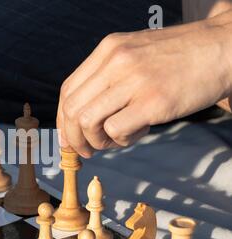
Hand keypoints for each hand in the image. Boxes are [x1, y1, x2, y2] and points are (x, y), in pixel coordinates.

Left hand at [57, 10, 231, 157]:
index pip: (67, 91)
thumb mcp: (134, 53)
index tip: (69, 137)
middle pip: (72, 109)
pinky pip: (116, 131)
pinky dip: (121, 140)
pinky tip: (138, 132)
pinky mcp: (154, 101)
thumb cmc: (179, 57)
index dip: (63, 120)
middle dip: (74, 138)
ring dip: (97, 141)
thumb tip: (81, 116)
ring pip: (88, 122)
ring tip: (117, 139)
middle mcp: (115, 61)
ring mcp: (134, 80)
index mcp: (107, 49)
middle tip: (88, 149)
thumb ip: (106, 77)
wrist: (223, 48)